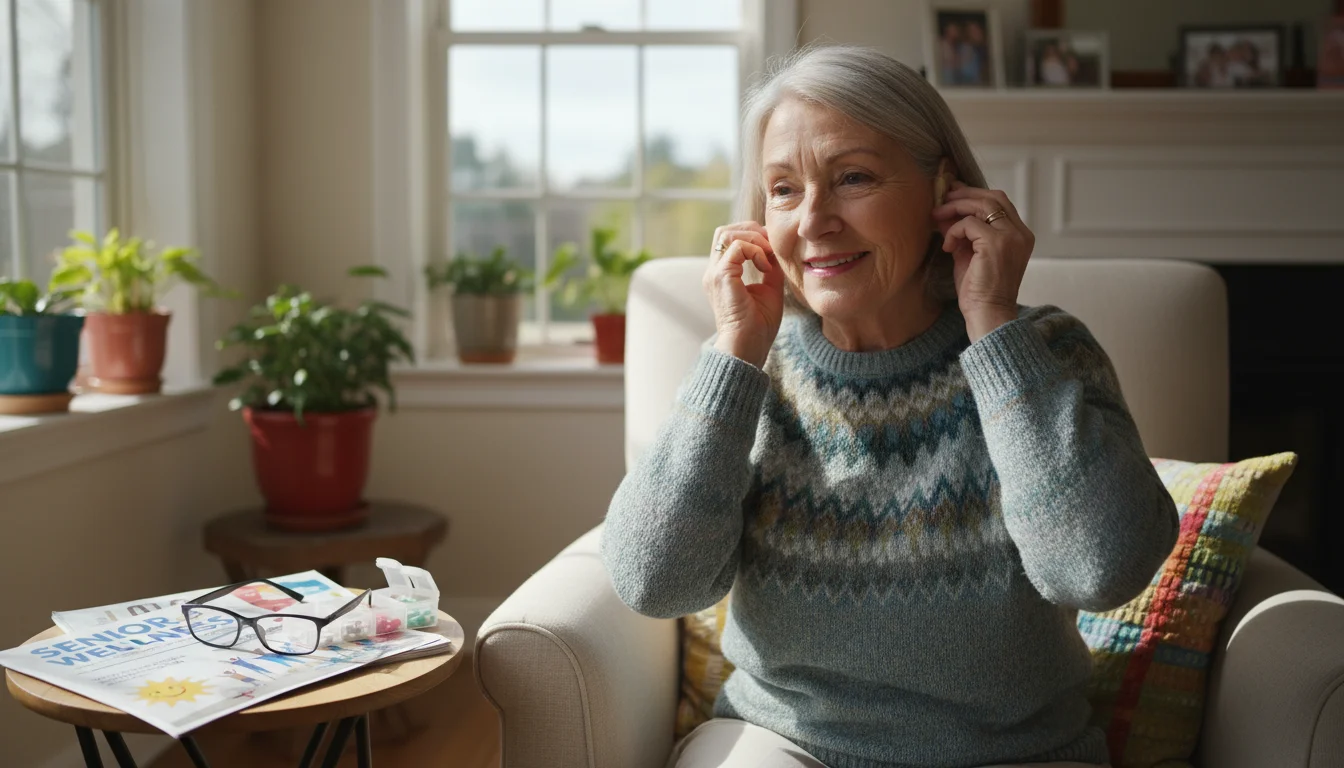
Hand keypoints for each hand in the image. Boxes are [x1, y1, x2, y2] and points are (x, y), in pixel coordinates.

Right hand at [702, 221, 784, 368]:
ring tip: (768, 255)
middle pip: (724, 231)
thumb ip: (770, 269)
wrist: (748, 347)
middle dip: (751, 230)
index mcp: (723, 275)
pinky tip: (765, 267)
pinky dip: (755, 250)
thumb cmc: (758, 326)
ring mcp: (715, 273)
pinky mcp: (721, 276)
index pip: (730, 240)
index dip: (753, 237)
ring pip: (727, 233)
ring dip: (753, 239)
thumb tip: (775, 251)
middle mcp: (714, 272)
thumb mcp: (769, 290)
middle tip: (770, 244)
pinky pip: (737, 246)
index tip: (772, 250)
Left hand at [932, 181, 1034, 341]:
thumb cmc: (979, 291)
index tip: (953, 194)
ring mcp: (1011, 237)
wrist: (988, 315)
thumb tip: (945, 213)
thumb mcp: (970, 255)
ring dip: (955, 207)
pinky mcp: (996, 243)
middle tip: (942, 199)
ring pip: (982, 205)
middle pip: (993, 198)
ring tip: (937, 216)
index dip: (974, 195)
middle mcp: (1020, 233)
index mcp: (1019, 235)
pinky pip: (970, 223)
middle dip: (964, 195)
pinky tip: (947, 246)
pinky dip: (954, 231)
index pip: (1000, 203)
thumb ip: (963, 233)